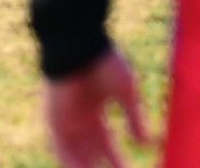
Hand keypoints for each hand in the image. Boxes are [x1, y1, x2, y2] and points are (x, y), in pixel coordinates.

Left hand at [42, 48, 152, 167]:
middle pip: (90, 154)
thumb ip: (134, 118)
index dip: (117, 161)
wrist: (80, 44)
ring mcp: (64, 120)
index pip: (105, 144)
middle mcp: (78, 118)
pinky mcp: (53, 120)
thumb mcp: (126, 93)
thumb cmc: (104, 62)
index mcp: (94, 110)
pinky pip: (61, 150)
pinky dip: (72, 164)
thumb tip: (146, 143)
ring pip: (75, 156)